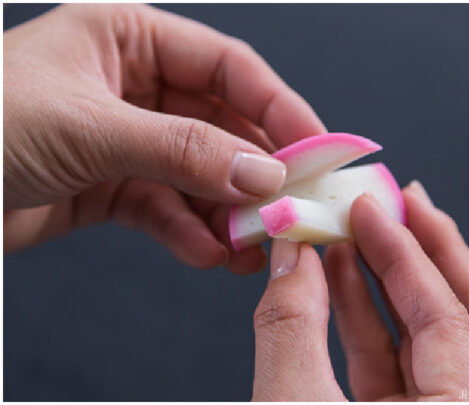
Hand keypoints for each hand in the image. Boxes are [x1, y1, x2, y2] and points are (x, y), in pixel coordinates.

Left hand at [3, 4, 324, 273]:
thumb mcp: (92, 129)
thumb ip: (187, 151)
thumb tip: (267, 175)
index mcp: (126, 35)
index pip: (227, 66)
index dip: (279, 108)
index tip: (319, 151)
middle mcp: (129, 81)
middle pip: (221, 124)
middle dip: (255, 172)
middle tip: (292, 210)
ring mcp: (120, 136)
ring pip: (199, 172)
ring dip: (228, 211)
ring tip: (253, 246)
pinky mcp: (104, 185)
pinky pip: (165, 207)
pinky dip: (190, 232)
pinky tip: (210, 254)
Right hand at [251, 182, 468, 400]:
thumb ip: (292, 328)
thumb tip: (292, 256)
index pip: (447, 315)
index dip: (404, 253)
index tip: (370, 206)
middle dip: (428, 254)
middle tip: (399, 204)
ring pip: (436, 343)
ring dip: (391, 285)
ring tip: (354, 236)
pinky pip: (404, 369)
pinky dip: (371, 325)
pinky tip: (340, 281)